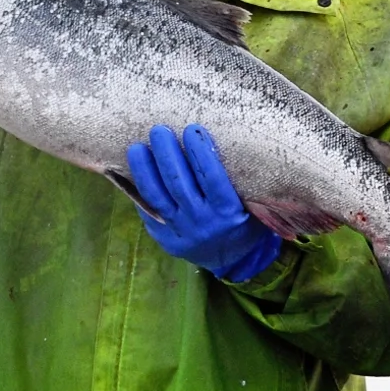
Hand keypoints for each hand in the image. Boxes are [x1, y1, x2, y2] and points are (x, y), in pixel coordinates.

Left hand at [126, 124, 281, 281]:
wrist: (235, 262)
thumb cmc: (247, 223)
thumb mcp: (254, 206)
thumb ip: (238, 183)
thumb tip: (220, 144)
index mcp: (228, 212)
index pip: (211, 176)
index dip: (201, 151)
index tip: (192, 128)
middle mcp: (203, 222)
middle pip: (179, 182)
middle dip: (167, 153)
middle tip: (159, 130)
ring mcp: (181, 232)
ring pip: (158, 196)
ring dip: (145, 169)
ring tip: (137, 147)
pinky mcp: (165, 239)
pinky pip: (149, 212)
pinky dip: (141, 191)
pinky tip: (136, 172)